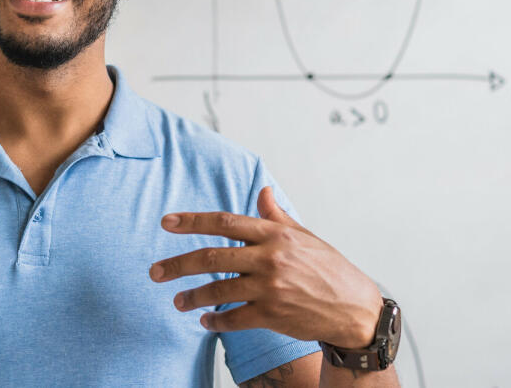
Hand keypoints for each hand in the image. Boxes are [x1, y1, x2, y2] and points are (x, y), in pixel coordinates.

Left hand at [149, 187, 382, 348]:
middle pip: (212, 257)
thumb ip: (277, 216)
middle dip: (178, 265)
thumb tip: (263, 191)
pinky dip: (215, 320)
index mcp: (275, 234)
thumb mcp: (305, 237)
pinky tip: (205, 320)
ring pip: (218, 290)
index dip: (192, 221)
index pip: (225, 222)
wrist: (355, 308)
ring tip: (177, 301)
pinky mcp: (273, 314)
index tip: (166, 223)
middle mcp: (270, 258)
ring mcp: (270, 287)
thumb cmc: (328, 269)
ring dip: (191, 296)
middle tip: (155, 272)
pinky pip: (233, 318)